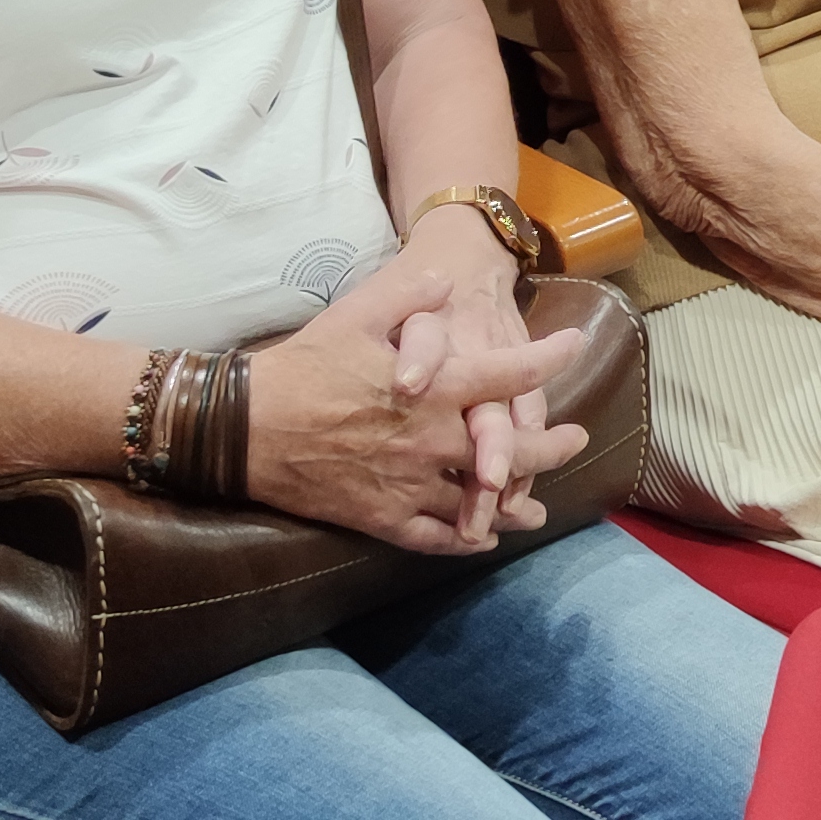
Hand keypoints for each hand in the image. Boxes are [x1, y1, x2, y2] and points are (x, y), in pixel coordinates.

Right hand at [248, 255, 591, 555]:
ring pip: (477, 502)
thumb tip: (447, 280)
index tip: (575, 345)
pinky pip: (434, 536)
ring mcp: (407, 484)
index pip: (505, 374)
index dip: (548, 360)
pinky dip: (463, 540)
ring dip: (514, 504)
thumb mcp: (355, 315)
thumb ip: (410, 297)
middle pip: (508, 450)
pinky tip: (480, 539)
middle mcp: (430, 440)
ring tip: (537, 508)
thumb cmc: (301, 366)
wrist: (244, 427)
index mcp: (432, 390)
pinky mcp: (381, 517)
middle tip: (576, 440)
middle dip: (550, 446)